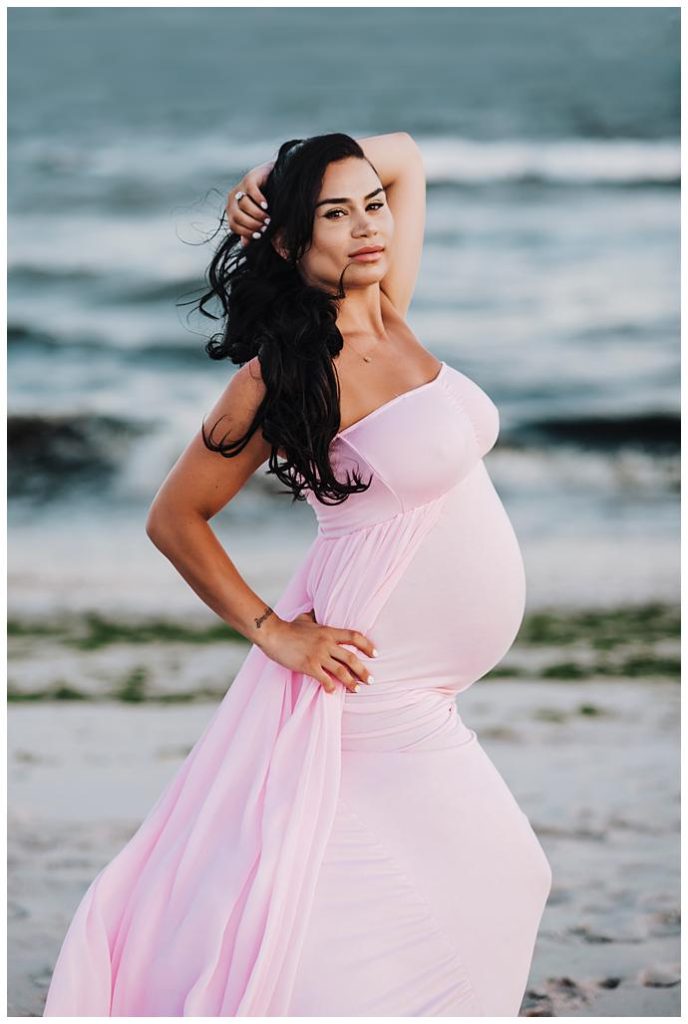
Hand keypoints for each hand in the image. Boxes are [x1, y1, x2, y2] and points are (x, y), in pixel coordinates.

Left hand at [226, 160, 274, 247]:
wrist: (275, 179)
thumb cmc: (266, 204)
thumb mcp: (257, 219)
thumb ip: (250, 231)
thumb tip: (245, 244)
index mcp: (232, 211)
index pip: (233, 226)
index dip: (246, 232)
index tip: (260, 236)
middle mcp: (233, 200)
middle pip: (236, 216)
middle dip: (252, 224)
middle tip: (265, 227)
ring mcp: (240, 188)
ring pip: (244, 205)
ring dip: (257, 214)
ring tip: (268, 218)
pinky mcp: (250, 178)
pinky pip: (251, 191)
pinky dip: (259, 200)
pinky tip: (266, 206)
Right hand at [257, 609, 376, 693]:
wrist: (272, 633)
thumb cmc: (288, 627)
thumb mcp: (304, 618)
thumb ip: (313, 616)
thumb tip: (315, 610)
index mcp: (328, 631)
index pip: (354, 636)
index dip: (367, 645)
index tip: (375, 654)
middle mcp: (326, 643)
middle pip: (351, 657)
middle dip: (363, 670)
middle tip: (371, 680)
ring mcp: (318, 655)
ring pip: (341, 670)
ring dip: (351, 682)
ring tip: (357, 689)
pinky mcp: (308, 666)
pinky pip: (324, 679)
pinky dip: (330, 687)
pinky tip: (332, 692)